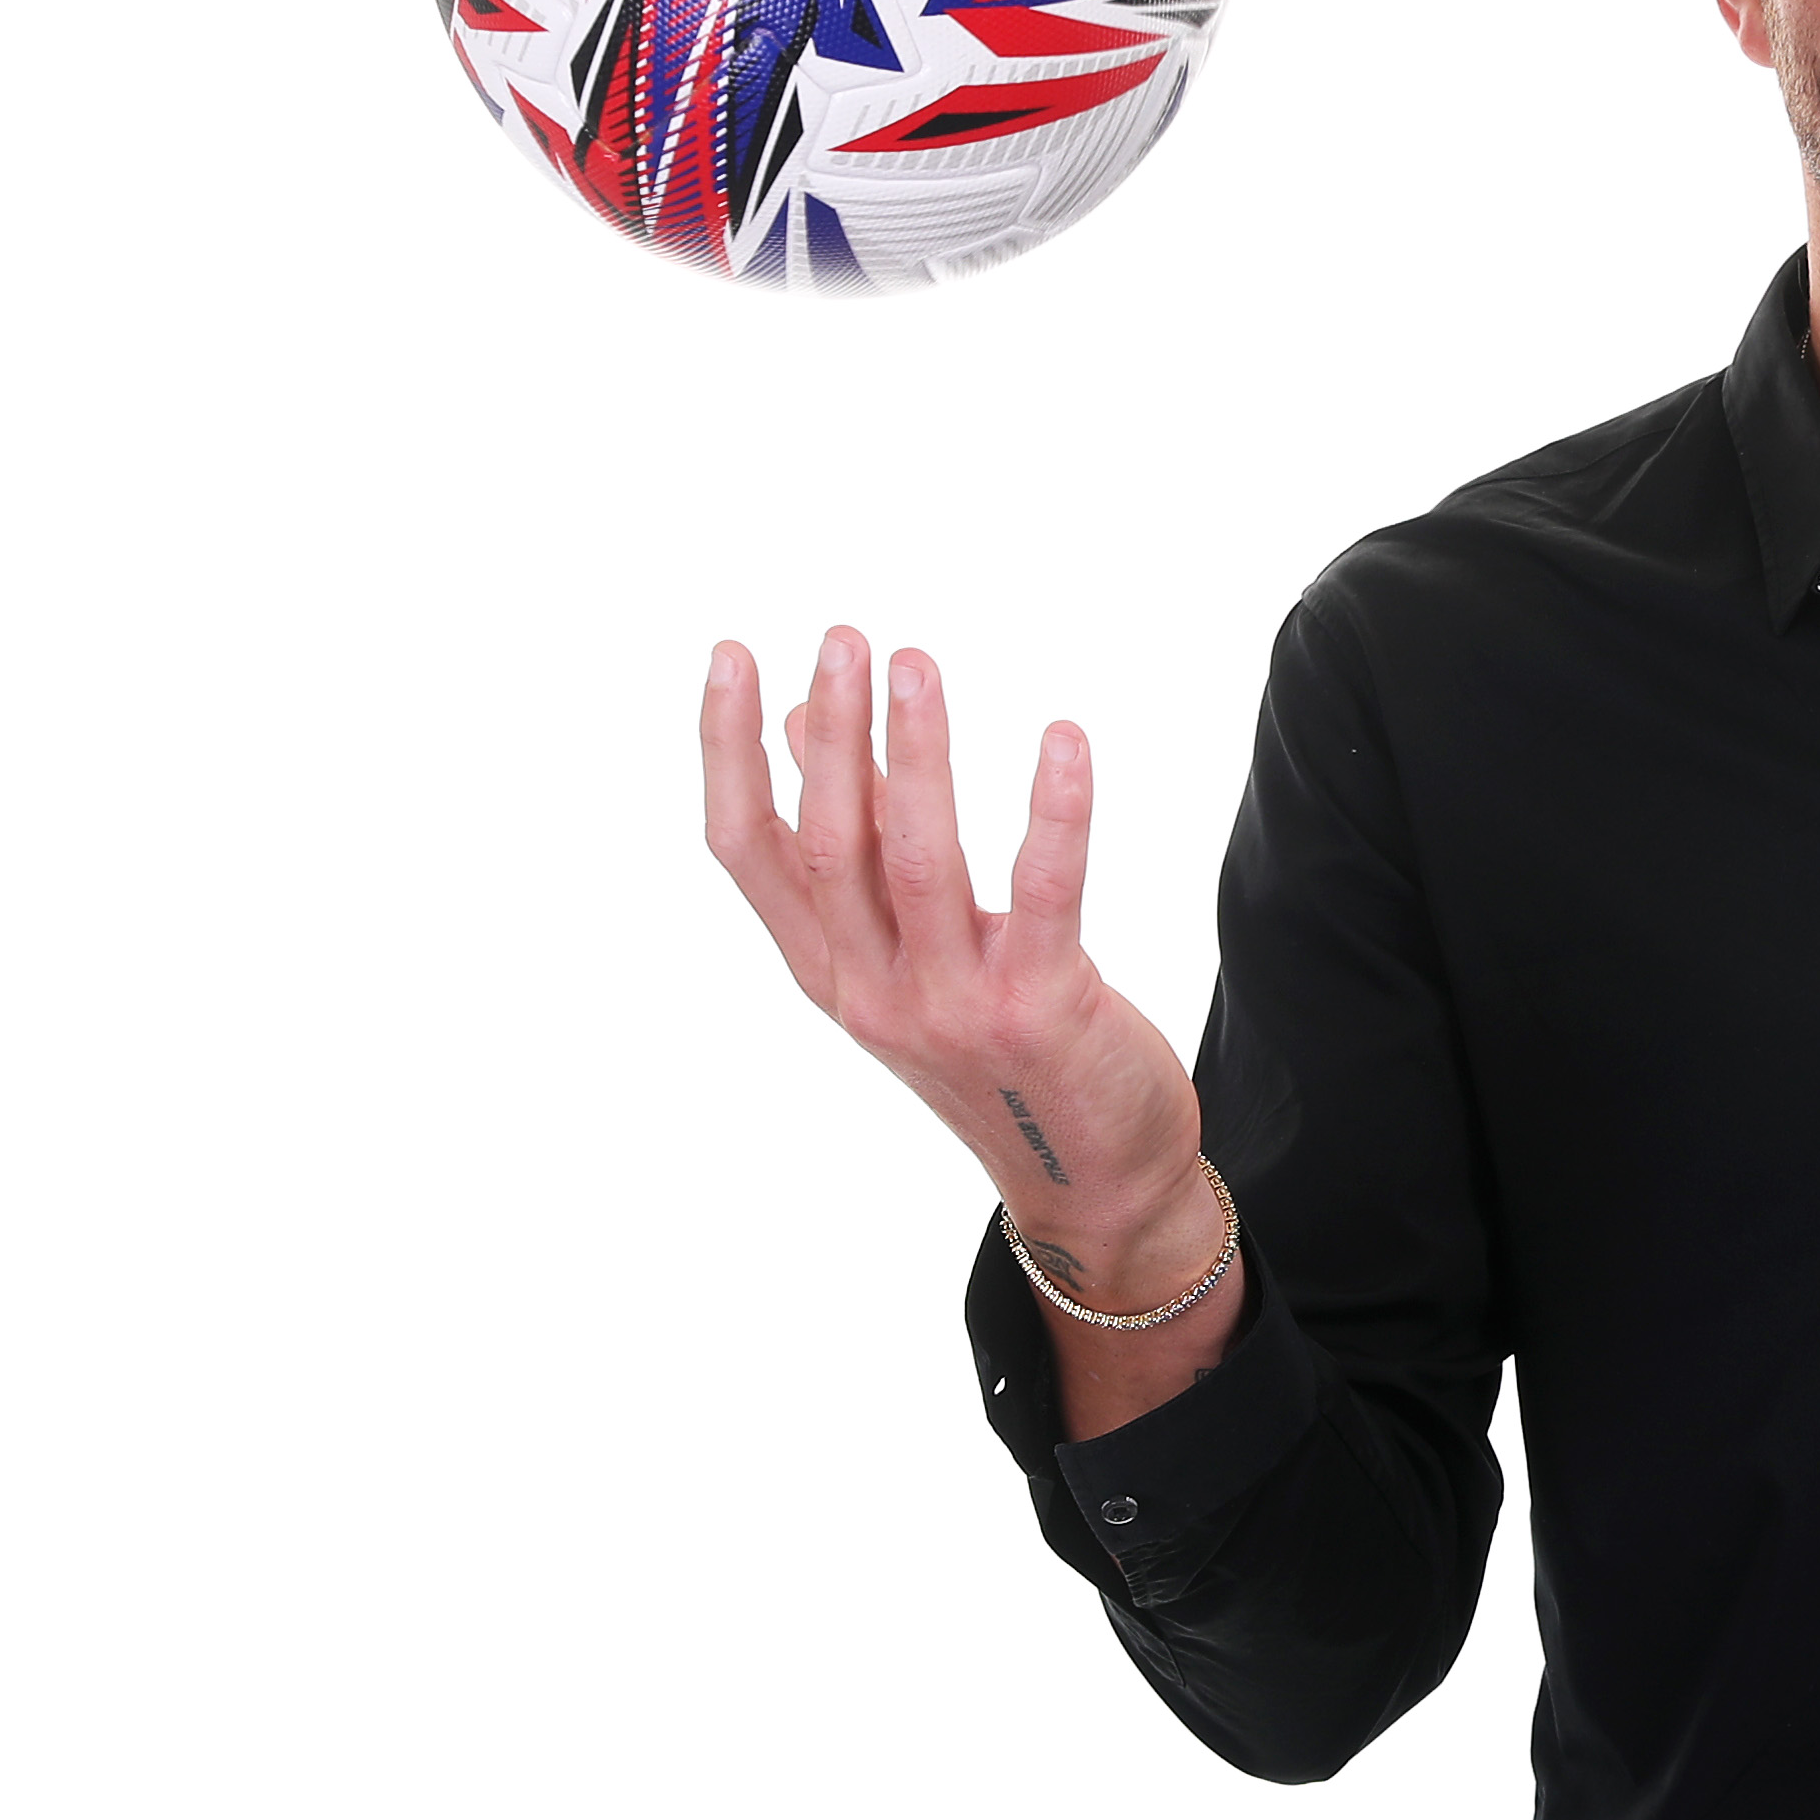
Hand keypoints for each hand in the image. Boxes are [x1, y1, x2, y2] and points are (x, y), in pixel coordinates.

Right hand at [701, 627, 1224, 1322]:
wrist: (1093, 1181)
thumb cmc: (1000, 1046)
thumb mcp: (909, 952)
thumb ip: (860, 844)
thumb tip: (796, 722)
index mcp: (829, 971)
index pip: (747, 850)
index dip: (726, 751)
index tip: (731, 653)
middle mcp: (872, 991)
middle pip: (826, 844)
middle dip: (829, 733)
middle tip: (842, 637)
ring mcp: (949, 1006)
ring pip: (914, 860)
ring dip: (915, 754)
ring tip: (915, 664)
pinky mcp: (1037, 1009)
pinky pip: (1043, 892)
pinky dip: (1053, 810)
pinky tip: (1064, 739)